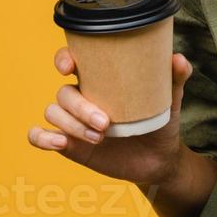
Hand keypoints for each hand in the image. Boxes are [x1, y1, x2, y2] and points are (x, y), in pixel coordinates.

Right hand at [26, 47, 194, 186]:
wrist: (159, 158)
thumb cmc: (161, 121)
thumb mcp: (170, 99)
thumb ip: (175, 78)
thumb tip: (178, 59)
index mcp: (103, 80)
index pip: (74, 60)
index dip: (64, 58)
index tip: (69, 67)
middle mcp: (84, 97)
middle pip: (64, 92)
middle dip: (80, 107)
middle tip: (106, 122)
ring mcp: (73, 121)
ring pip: (54, 112)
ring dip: (72, 124)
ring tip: (100, 137)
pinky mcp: (68, 144)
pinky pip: (38, 136)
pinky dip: (42, 137)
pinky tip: (61, 142)